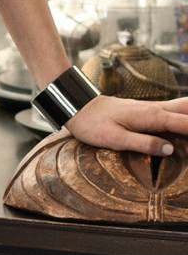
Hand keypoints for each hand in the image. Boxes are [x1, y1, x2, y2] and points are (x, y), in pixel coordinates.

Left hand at [64, 93, 187, 155]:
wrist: (78, 108)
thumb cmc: (93, 125)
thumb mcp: (115, 138)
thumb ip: (143, 142)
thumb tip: (171, 148)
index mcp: (151, 117)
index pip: (186, 124)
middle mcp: (155, 109)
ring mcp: (152, 107)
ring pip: (184, 106)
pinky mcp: (148, 110)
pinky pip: (175, 108)